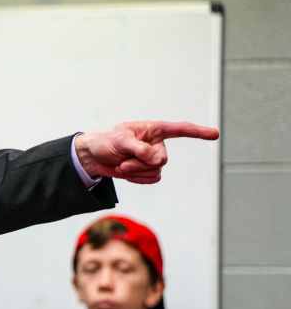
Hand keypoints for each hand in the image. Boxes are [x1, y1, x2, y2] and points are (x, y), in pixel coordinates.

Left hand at [74, 121, 218, 183]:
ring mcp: (153, 158)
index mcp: (153, 129)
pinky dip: (137, 179)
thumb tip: (155, 159)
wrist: (93, 157)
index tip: (214, 134)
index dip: (198, 132)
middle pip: (162, 159)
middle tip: (123, 161)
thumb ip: (139, 149)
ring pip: (156, 171)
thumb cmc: (105, 141)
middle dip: (141, 164)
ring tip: (122, 165)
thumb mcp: (119, 141)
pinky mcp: (147, 170)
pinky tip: (125, 172)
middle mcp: (157, 143)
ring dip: (136, 172)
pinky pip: (151, 179)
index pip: (180, 129)